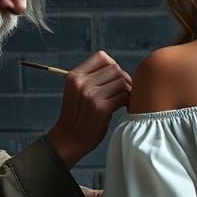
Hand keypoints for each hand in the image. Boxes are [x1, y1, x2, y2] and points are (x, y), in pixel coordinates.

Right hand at [46, 51, 131, 168]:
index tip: (114, 77)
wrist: (69, 140)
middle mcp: (82, 83)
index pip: (101, 57)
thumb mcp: (76, 91)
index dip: (112, 65)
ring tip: (123, 100)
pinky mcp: (101, 108)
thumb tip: (119, 71)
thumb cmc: (77, 116)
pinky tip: (123, 107)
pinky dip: (127, 101)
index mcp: (74, 76)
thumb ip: (91, 78)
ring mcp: (91, 95)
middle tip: (124, 91)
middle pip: (114, 69)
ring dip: (127, 90)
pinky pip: (124, 96)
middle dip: (123, 79)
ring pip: (121, 82)